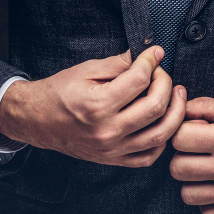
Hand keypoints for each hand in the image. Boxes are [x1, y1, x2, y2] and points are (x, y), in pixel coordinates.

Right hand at [0, 46, 186, 166]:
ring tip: (176, 96)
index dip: (152, 61)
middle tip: (162, 73)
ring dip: (175, 112)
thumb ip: (119, 63)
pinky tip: (162, 122)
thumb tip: (148, 55)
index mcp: (98, 104)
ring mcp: (112, 149)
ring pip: (160, 134)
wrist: (37, 120)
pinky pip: (149, 156)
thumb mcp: (86, 70)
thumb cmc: (60, 92)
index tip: (155, 53)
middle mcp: (107, 130)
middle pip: (155, 106)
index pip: (140, 79)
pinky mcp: (114, 159)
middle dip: (166, 84)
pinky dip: (162, 139)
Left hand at [169, 98, 213, 213]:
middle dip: (182, 155)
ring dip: (191, 180)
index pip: (179, 138)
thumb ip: (207, 107)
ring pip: (187, 194)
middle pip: (177, 168)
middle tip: (197, 149)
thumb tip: (179, 107)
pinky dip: (207, 202)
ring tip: (205, 168)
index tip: (194, 129)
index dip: (182, 130)